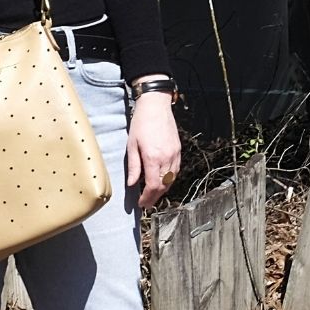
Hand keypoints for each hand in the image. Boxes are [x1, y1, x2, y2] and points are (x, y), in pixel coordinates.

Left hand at [126, 89, 181, 210]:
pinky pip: (176, 170)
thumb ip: (133, 166)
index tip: (142, 204)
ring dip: (163, 190)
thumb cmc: (141, 123)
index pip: (152, 186)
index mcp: (153, 158)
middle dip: (155, 197)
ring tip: (153, 194)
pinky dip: (169, 179)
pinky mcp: (178, 150)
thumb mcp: (132, 145)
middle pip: (164, 186)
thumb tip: (131, 184)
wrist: (157, 106)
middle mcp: (167, 158)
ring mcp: (175, 154)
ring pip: (172, 180)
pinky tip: (162, 181)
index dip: (147, 197)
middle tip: (147, 203)